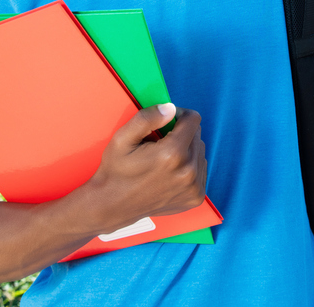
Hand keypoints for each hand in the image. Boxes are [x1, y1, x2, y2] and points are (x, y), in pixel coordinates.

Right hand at [83, 102, 207, 232]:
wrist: (113, 205)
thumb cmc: (116, 170)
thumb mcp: (122, 138)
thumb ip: (147, 118)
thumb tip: (170, 108)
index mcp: (172, 154)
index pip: (193, 119)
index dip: (178, 115)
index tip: (165, 122)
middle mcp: (188, 171)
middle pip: (197, 135)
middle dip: (181, 133)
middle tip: (159, 142)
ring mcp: (194, 187)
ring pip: (200, 152)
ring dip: (186, 150)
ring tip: (164, 159)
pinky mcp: (195, 197)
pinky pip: (201, 170)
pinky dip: (189, 166)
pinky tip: (170, 172)